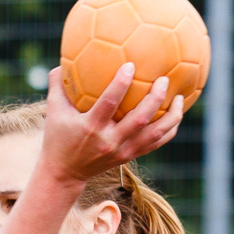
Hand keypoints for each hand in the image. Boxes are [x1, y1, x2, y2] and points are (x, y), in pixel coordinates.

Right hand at [41, 63, 184, 184]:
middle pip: (140, 118)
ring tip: (180, 98)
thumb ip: (58, 85)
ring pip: (155, 133)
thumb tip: (61, 60)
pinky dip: (169, 129)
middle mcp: (109, 141)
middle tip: (164, 79)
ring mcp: (122, 151)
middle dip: (155, 98)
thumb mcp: (53, 111)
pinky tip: (175, 115)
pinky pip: (157, 143)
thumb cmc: (58, 137)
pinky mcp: (130, 157)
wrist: (64, 173)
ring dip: (171, 115)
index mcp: (90, 127)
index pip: (109, 103)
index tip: (130, 65)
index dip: (121, 83)